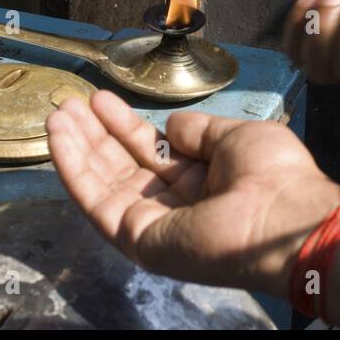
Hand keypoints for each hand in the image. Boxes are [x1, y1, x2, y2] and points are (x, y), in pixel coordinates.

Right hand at [46, 90, 339, 296]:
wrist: (282, 214)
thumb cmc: (272, 174)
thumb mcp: (234, 136)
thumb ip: (198, 131)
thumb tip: (169, 124)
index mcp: (202, 182)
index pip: (152, 152)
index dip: (125, 125)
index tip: (101, 100)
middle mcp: (174, 205)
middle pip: (122, 166)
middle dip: (95, 134)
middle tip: (70, 103)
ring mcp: (153, 224)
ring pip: (104, 183)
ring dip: (77, 148)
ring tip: (56, 114)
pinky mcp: (137, 238)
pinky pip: (97, 203)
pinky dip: (74, 170)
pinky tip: (59, 139)